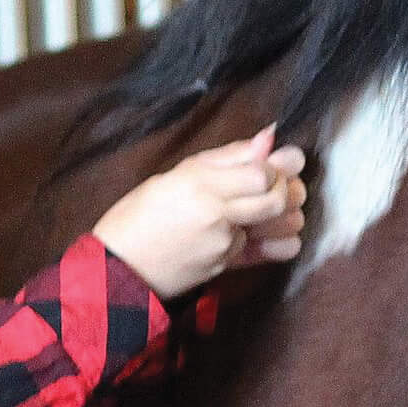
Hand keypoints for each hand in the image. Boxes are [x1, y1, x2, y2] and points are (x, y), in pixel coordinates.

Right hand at [90, 125, 307, 298]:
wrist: (119, 269)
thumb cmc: (139, 215)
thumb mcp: (177, 174)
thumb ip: (227, 157)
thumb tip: (269, 137)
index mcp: (200, 183)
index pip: (263, 173)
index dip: (277, 166)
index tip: (274, 162)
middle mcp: (216, 214)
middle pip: (279, 197)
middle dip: (288, 187)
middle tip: (280, 182)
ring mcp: (224, 244)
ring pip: (281, 224)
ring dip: (287, 213)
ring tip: (270, 207)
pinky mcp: (228, 266)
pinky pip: (270, 251)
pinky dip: (276, 239)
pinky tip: (269, 233)